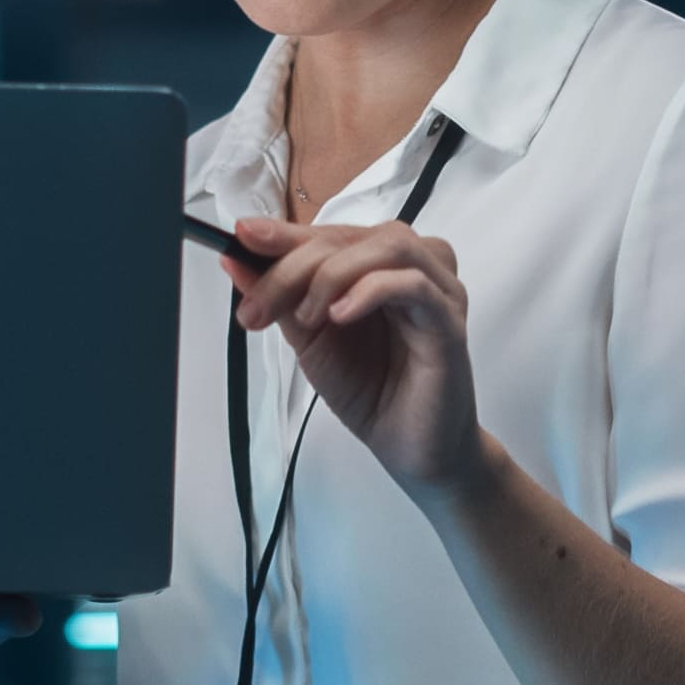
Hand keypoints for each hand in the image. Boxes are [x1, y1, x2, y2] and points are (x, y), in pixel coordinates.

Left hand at [223, 215, 491, 499]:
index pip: (332, 234)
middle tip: (259, 305)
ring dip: (335, 273)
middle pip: (355, 237)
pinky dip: (371, 290)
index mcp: (380, 266)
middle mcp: (413, 269)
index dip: (286, 233)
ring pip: (390, 246)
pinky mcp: (449, 323)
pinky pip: (415, 286)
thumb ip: (281, 298)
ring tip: (308, 315)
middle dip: (296, 264)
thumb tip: (235, 259)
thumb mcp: (311, 339)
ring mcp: (438, 292)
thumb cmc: (371, 391)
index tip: (241, 238)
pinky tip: (340, 315)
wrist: (411, 450)